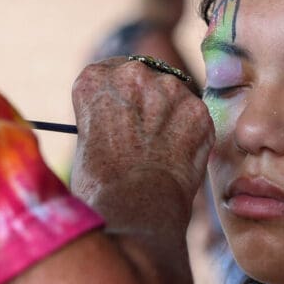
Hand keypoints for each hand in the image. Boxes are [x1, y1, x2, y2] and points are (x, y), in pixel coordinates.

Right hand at [71, 56, 213, 230]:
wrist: (135, 210)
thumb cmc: (100, 188)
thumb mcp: (84, 142)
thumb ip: (102, 117)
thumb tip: (118, 119)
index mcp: (93, 79)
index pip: (109, 73)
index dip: (116, 98)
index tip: (119, 117)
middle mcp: (131, 74)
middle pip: (143, 77)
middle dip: (144, 103)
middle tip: (143, 137)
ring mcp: (168, 89)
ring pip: (172, 94)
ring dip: (169, 116)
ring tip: (159, 153)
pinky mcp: (198, 109)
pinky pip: (195, 116)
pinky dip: (191, 134)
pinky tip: (177, 158)